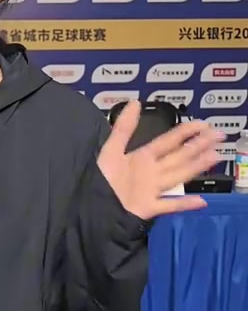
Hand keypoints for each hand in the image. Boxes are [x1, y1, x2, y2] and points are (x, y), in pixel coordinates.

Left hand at [97, 101, 224, 219]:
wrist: (90, 207)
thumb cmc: (101, 179)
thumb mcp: (110, 150)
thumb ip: (123, 128)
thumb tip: (135, 102)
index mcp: (143, 157)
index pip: (168, 141)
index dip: (185, 132)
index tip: (203, 124)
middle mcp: (152, 172)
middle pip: (179, 156)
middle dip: (198, 145)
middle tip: (219, 135)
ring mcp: (153, 190)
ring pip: (179, 175)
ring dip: (196, 166)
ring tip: (215, 157)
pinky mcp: (149, 208)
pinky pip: (169, 205)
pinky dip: (184, 204)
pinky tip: (201, 201)